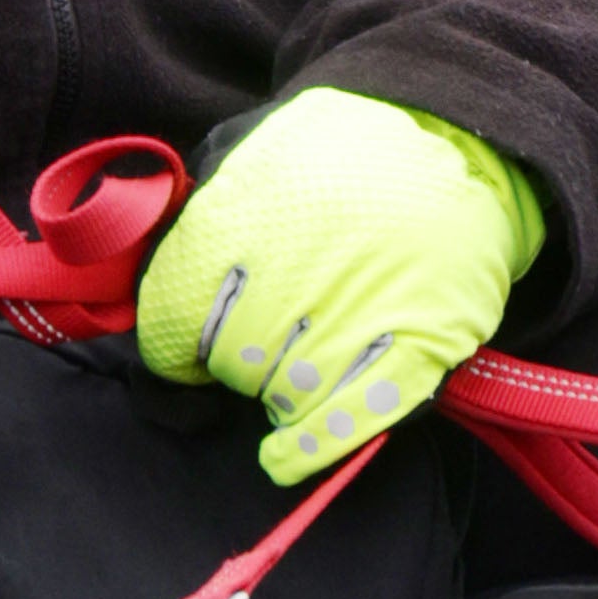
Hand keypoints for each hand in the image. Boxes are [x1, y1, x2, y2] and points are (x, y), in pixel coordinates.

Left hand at [136, 82, 545, 485]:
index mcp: (242, 217)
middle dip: (235, 364)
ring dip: (280, 392)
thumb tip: (142, 275)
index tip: (185, 346)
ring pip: (284, 395)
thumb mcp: (251, 155)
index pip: (172, 318)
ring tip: (298, 360)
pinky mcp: (419, 345)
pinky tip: (285, 456)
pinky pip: (351, 417)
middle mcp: (294, 270)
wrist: (454, 142)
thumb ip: (195, 217)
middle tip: (263, 337)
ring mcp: (358, 311)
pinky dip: (313, 444)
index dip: (173, 344)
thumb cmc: (337, 154)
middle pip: (231, 364)